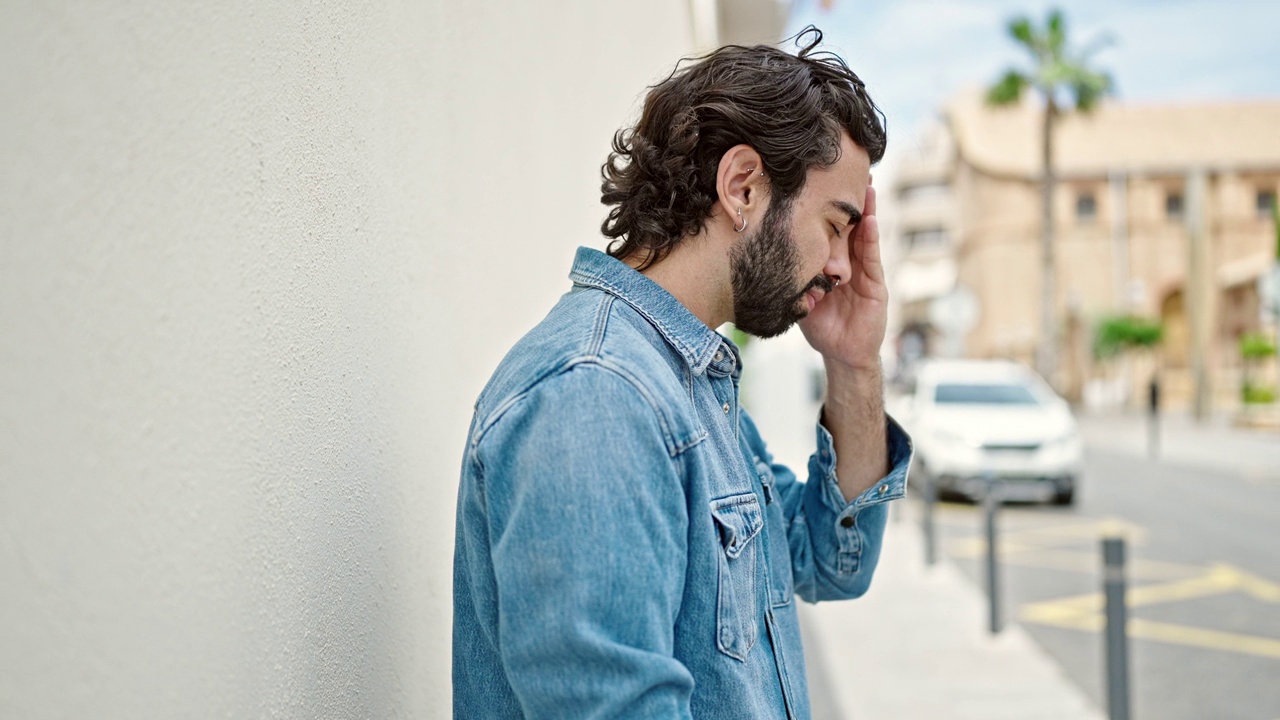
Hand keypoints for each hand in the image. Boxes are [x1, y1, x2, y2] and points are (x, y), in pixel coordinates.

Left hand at [798, 184, 887, 369]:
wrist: (841, 354)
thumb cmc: (820, 325)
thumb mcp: (801, 295)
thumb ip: (793, 276)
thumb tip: (763, 255)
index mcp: (829, 262)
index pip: (828, 230)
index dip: (826, 208)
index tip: (819, 182)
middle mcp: (848, 262)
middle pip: (849, 226)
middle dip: (849, 201)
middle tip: (847, 171)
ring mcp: (864, 272)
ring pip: (864, 236)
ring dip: (866, 211)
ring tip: (866, 185)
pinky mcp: (876, 285)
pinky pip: (872, 258)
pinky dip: (871, 239)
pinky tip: (870, 220)